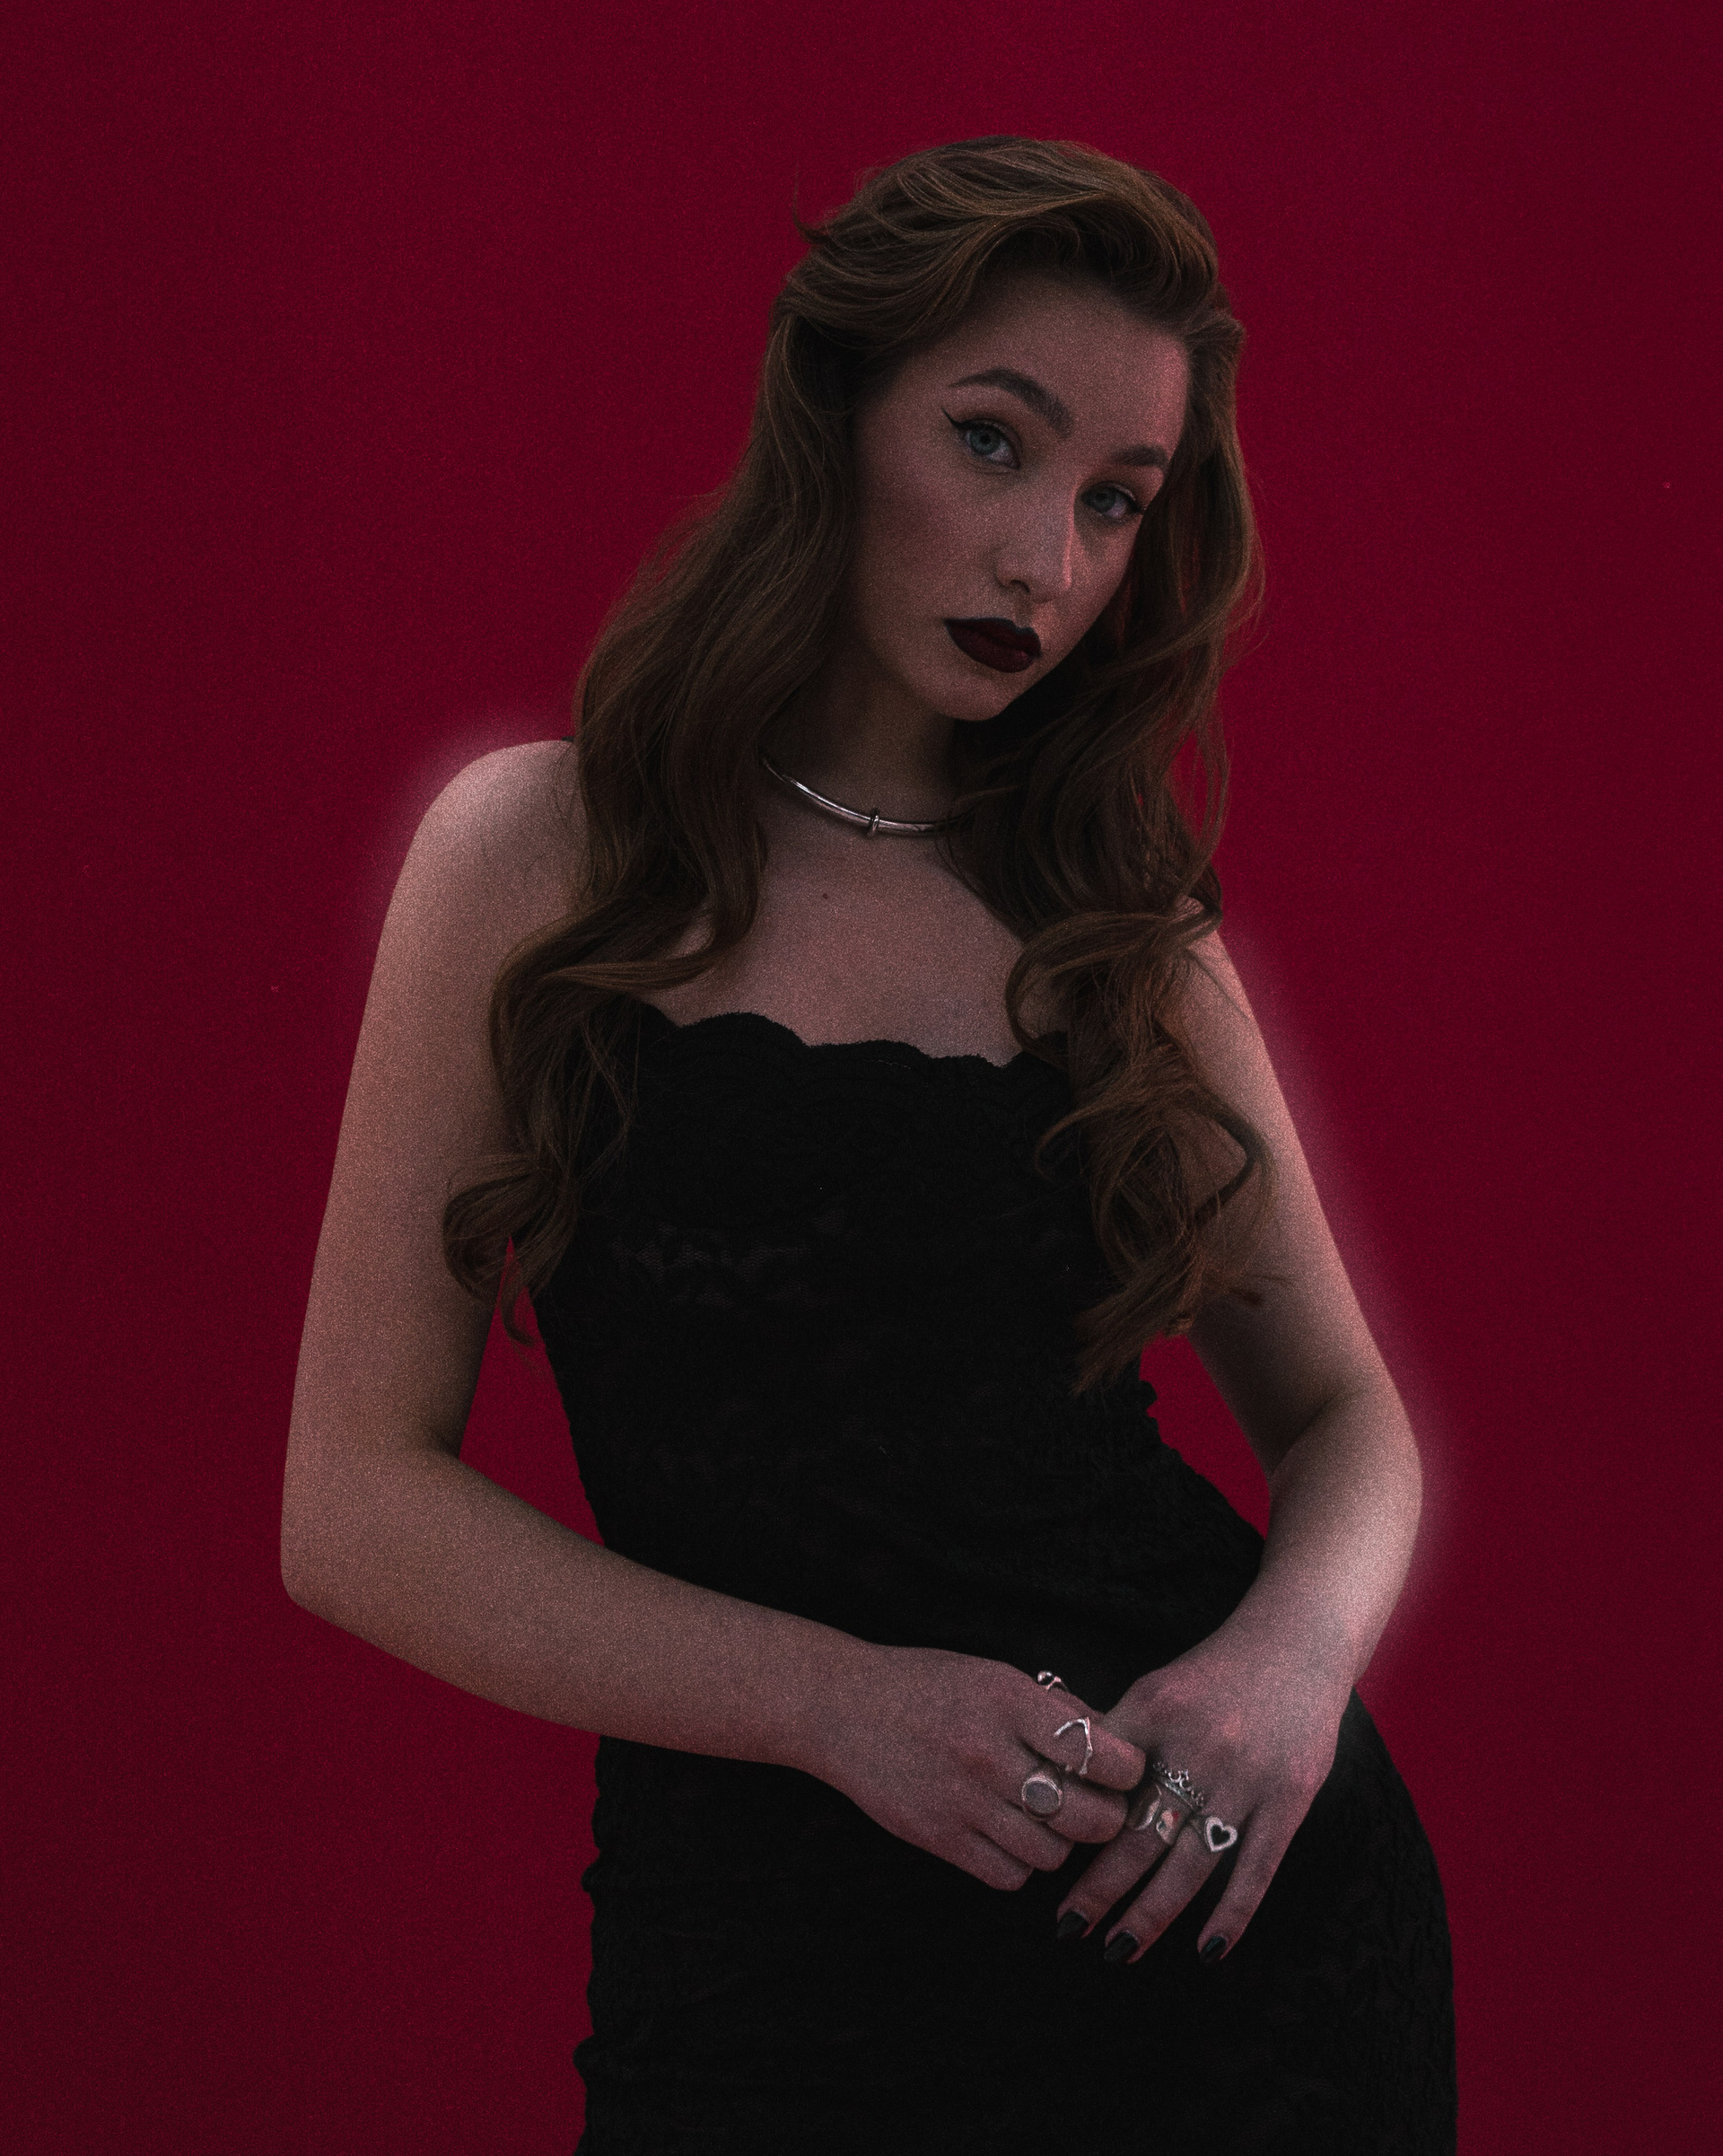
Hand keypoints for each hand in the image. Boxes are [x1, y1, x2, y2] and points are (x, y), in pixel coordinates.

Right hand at [814, 1644, 1147, 1890]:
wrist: (843, 1708)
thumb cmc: (926, 1685)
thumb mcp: (993, 1675)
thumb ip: (1055, 1709)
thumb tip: (1115, 1743)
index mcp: (1008, 1700)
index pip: (1100, 1753)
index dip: (1126, 1769)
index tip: (1123, 1769)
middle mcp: (988, 1752)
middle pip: (1086, 1817)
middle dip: (1107, 1817)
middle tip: (1101, 1806)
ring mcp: (962, 1801)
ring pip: (1051, 1854)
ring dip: (1061, 1843)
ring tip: (1051, 1820)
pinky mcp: (939, 1838)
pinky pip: (1008, 1876)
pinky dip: (1021, 1864)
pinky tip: (1011, 1836)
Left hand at [1054, 1617, 1351, 1962]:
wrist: (1297, 1643)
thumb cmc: (1216, 1673)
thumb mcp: (1158, 1689)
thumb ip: (1119, 1736)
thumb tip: (1065, 1785)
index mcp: (1153, 1712)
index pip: (1100, 1783)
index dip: (1070, 1828)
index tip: (1043, 1867)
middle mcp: (1196, 1746)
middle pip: (1136, 1833)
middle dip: (1098, 1888)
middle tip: (1066, 1928)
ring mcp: (1244, 1777)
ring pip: (1189, 1863)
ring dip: (1150, 1914)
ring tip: (1117, 1949)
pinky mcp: (1288, 1798)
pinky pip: (1256, 1867)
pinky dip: (1232, 1913)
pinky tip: (1206, 1951)